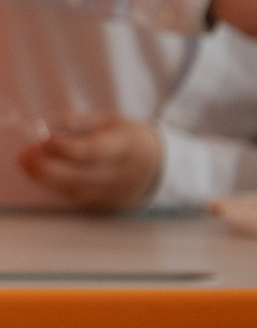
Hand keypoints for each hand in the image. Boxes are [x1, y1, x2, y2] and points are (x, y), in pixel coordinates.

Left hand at [17, 115, 163, 211]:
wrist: (160, 166)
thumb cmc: (128, 138)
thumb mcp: (109, 121)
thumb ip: (76, 122)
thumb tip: (43, 128)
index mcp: (128, 147)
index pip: (95, 152)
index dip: (66, 148)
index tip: (43, 140)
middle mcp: (122, 175)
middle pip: (79, 177)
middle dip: (46, 167)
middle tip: (26, 155)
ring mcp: (115, 194)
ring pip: (73, 190)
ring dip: (46, 177)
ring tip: (29, 161)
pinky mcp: (106, 206)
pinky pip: (75, 197)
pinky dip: (58, 185)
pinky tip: (49, 173)